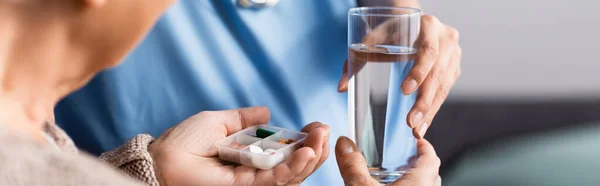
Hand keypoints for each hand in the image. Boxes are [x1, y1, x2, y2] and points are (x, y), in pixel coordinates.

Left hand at [149, 106, 329, 185]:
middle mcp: (255, 170)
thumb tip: (267, 111)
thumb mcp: (219, 122)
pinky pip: (274, 180)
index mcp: (250, 155)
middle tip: (324, 131)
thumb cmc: (184, 141)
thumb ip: (244, 119)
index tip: (316, 125)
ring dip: (309, 158)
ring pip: (289, 175)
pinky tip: (305, 153)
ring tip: (320, 141)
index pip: (285, 152)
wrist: (163, 158)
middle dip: (313, 149)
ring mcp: (252, 181)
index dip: (303, 140)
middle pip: (293, 165)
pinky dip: (292, 167)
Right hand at [335, 136, 440, 185]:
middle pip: (431, 173)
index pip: (431, 158)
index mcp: (421, 183)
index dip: (424, 146)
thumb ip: (353, 164)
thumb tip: (344, 144)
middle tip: (403, 157)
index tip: (415, 138)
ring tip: (394, 176)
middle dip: (418, 163)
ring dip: (414, 180)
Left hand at [338, 14, 461, 137]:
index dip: (418, 72)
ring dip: (430, 110)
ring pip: (443, 86)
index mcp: (429, 25)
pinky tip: (423, 123)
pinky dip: (433, 109)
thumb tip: (341, 87)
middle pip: (438, 73)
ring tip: (416, 128)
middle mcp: (446, 39)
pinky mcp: (454, 68)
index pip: (428, 51)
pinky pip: (445, 91)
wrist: (412, 24)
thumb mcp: (374, 38)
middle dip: (424, 101)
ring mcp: (454, 55)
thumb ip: (356, 59)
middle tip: (411, 122)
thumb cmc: (392, 31)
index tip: (405, 91)